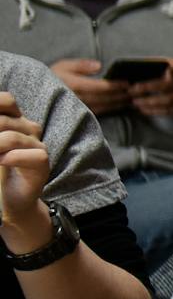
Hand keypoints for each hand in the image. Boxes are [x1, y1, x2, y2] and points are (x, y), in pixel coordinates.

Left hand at [0, 90, 53, 239]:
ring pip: (12, 138)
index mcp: (15, 120)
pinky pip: (32, 156)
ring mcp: (37, 145)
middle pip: (3, 120)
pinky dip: (11, 159)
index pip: (8, 100)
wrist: (9, 198)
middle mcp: (29, 129)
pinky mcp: (42, 164)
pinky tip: (1, 163)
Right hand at [49, 58, 130, 115]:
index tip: (127, 83)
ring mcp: (79, 108)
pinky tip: (120, 105)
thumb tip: (99, 65)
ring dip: (119, 103)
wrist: (36, 92)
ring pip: (104, 107)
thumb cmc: (53, 75)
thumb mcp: (64, 65)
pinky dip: (111, 109)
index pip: (100, 87)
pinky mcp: (79, 114)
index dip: (115, 86)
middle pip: (105, 98)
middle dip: (121, 95)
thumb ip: (82, 65)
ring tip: (132, 98)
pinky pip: (99, 112)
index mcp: (74, 85)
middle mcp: (78, 98)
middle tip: (136, 91)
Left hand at [130, 58, 172, 117]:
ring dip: (150, 103)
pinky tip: (145, 110)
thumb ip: (167, 63)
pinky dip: (157, 111)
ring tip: (135, 102)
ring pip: (169, 101)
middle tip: (132, 90)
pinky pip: (171, 111)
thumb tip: (144, 63)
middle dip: (148, 88)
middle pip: (168, 86)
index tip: (160, 68)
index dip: (171, 67)